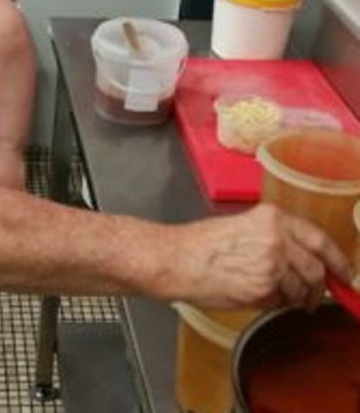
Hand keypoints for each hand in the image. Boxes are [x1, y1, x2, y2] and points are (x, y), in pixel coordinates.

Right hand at [171, 203, 350, 310]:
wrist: (178, 259)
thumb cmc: (202, 244)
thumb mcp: (243, 226)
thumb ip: (275, 239)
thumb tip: (305, 260)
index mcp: (272, 217)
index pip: (320, 239)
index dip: (337, 259)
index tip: (345, 272)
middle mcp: (276, 237)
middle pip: (317, 269)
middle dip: (320, 288)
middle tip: (317, 297)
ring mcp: (271, 264)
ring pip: (302, 289)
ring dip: (295, 298)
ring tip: (275, 296)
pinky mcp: (263, 288)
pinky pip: (281, 303)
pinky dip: (275, 304)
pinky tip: (257, 296)